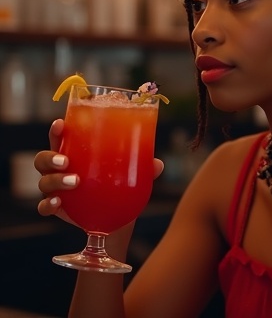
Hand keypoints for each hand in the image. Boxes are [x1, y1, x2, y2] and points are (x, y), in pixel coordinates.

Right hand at [34, 119, 164, 223]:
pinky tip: (58, 203)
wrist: (116, 219)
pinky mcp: (58, 208)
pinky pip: (44, 206)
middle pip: (43, 158)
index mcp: (76, 152)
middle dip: (50, 157)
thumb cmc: (120, 185)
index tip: (61, 123)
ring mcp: (57, 189)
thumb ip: (144, 167)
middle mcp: (62, 168)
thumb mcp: (132, 173)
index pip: (61, 137)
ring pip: (43, 181)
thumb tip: (157, 164)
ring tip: (73, 181)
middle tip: (66, 160)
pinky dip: (48, 204)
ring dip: (54, 180)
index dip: (56, 130)